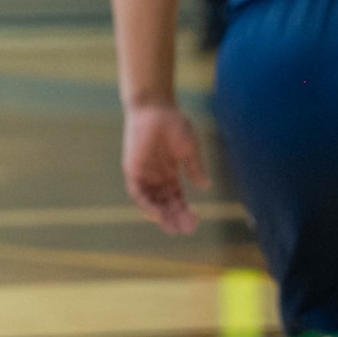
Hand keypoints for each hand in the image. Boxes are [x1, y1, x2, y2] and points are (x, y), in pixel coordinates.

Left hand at [122, 102, 210, 234]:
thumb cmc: (173, 123)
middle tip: (186, 229)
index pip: (176, 197)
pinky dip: (146, 205)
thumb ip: (195, 168)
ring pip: (151, 201)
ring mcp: (144, 173)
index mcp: (170, 172)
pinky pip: (137, 192)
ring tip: (173, 226)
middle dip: (175, 217)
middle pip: (165, 203)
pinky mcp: (132, 169)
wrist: (156, 107)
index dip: (185, 210)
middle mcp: (156, 176)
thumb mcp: (189, 149)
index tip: (195, 221)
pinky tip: (158, 214)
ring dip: (162, 215)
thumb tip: (205, 186)